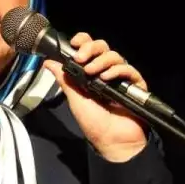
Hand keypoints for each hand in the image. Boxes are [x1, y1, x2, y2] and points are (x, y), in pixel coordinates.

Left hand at [43, 33, 147, 161]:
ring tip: (91, 72)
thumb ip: (65, 79)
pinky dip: (117, 70)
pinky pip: (128, 70)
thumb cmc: (95, 124)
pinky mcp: (135, 85)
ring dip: (101, 61)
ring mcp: (121, 78)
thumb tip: (49, 63)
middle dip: (90, 48)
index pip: (89, 50)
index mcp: (91, 74)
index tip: (74, 44)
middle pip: (102, 48)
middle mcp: (107, 73)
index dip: (83, 42)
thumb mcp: (75, 99)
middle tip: (80, 58)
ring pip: (114, 56)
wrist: (113, 141)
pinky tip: (106, 77)